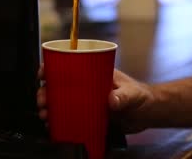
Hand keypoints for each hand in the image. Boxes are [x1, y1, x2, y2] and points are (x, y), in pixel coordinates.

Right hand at [37, 66, 155, 132]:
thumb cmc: (141, 96)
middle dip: (45, 92)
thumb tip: (112, 100)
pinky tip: (53, 126)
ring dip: (49, 107)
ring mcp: (85, 101)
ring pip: (60, 102)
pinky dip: (58, 121)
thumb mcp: (132, 93)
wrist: (148, 114)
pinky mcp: (87, 116)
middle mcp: (85, 87)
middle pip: (58, 86)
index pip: (67, 66)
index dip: (50, 68)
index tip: (43, 73)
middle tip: (43, 100)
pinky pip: (68, 117)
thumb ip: (124, 96)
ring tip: (45, 115)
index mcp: (92, 74)